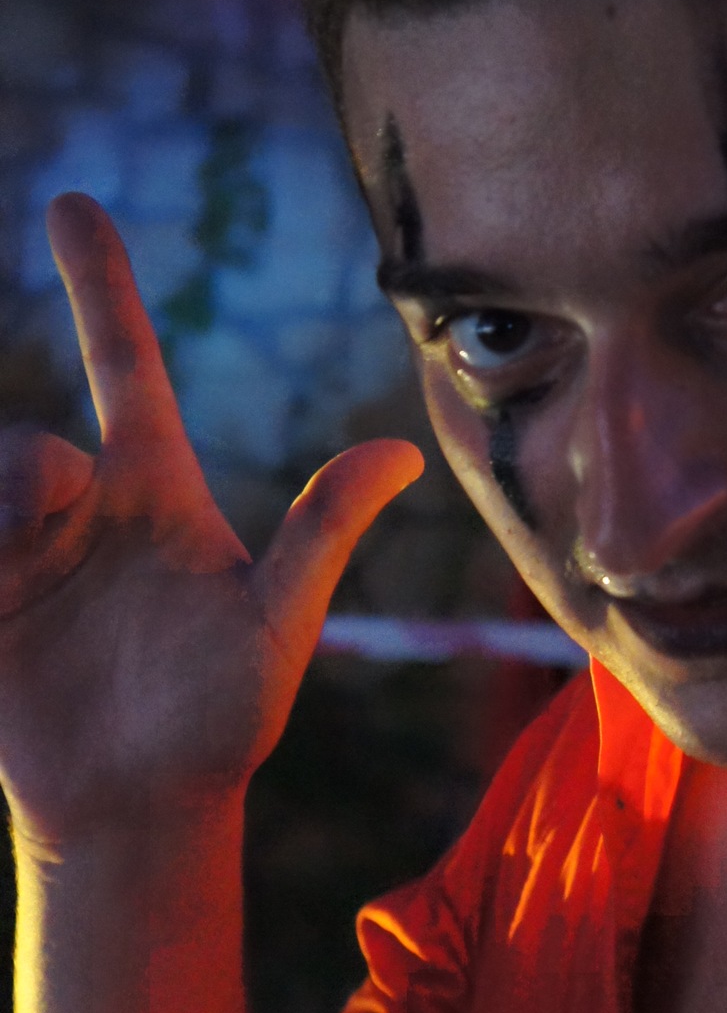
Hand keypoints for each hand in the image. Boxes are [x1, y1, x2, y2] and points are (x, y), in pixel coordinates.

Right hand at [0, 194, 421, 855]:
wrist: (139, 814)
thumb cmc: (222, 721)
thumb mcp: (275, 627)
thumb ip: (322, 534)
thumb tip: (402, 449)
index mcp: (158, 490)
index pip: (128, 367)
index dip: (101, 283)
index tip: (71, 199)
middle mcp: (86, 508)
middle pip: (32, 442)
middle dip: (29, 473)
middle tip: (57, 511)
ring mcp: (23, 554)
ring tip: (19, 585)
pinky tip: (8, 607)